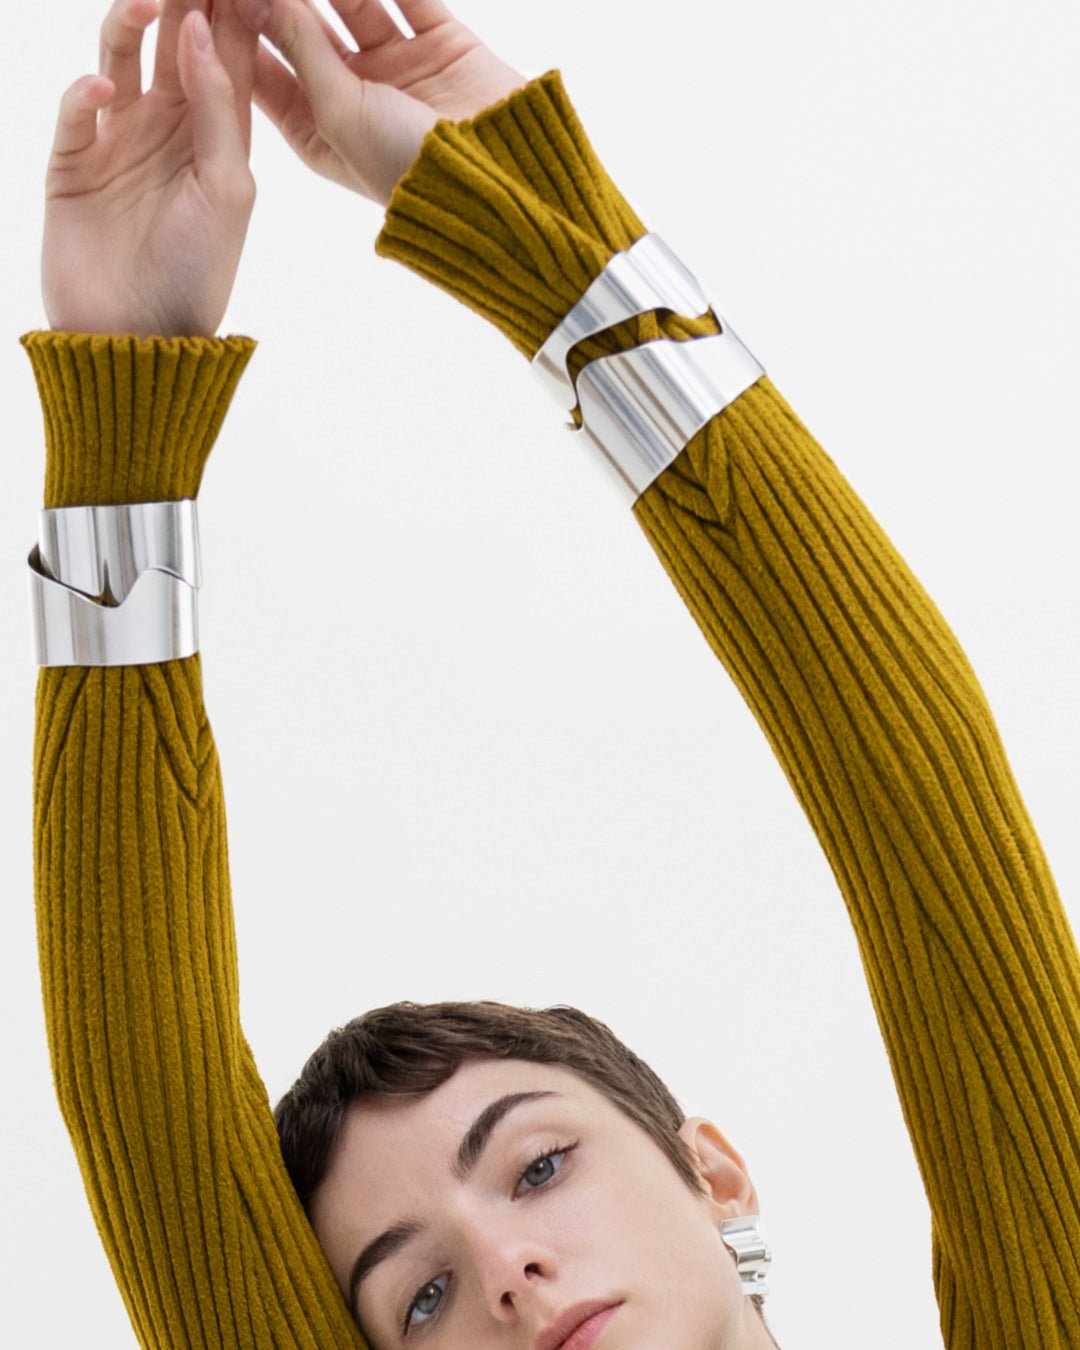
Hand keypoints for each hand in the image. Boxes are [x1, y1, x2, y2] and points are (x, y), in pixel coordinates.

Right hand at [43, 0, 258, 338]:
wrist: (139, 337)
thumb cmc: (197, 272)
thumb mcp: (226, 189)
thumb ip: (217, 110)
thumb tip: (200, 28)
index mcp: (216, 134)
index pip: (224, 53)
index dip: (226, 8)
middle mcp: (167, 126)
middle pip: (172, 41)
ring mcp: (118, 140)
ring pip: (119, 56)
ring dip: (129, 23)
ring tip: (145, 0)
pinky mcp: (72, 162)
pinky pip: (74, 111)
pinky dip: (84, 93)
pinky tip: (102, 86)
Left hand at [250, 0, 527, 207]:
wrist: (501, 181)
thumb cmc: (410, 170)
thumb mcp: (339, 111)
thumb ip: (298, 44)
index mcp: (318, 129)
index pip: (265, 66)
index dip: (238, 23)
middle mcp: (353, 96)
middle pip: (302, 27)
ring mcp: (397, 68)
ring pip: (352, 1)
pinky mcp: (441, 44)